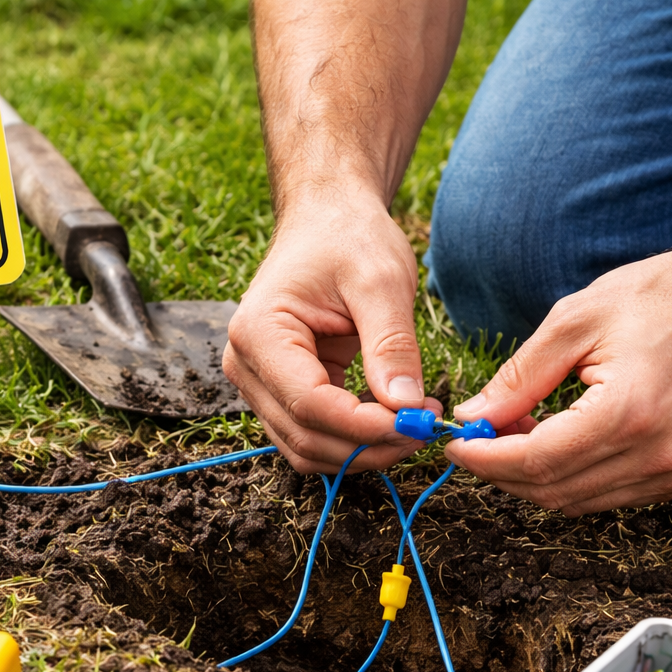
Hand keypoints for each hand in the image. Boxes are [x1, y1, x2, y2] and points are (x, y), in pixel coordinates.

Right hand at [223, 194, 441, 472]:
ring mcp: (258, 382)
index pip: (309, 404)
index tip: (420, 423)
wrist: (327, 220)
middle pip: (304, 436)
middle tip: (426, 429)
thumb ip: (391, 345)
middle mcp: (245, 364)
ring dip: (361, 451)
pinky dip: (352, 440)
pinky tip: (392, 420)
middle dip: (368, 445)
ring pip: (306, 447)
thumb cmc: (349, 238)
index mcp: (259, 333)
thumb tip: (407, 408)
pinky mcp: (278, 391)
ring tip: (413, 424)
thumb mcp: (381, 282)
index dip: (365, 426)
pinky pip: (312, 434)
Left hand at [444, 241, 671, 513]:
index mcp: (630, 412)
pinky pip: (606, 496)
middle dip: (502, 471)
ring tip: (516, 431)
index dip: (485, 459)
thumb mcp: (575, 322)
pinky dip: (570, 478)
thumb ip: (519, 378)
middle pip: (552, 490)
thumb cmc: (664, 298)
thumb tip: (472, 419)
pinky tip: (556, 439)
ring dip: (534, 477)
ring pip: (576, 501)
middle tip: (476, 438)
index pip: (536, 462)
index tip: (454, 444)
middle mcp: (658, 455)